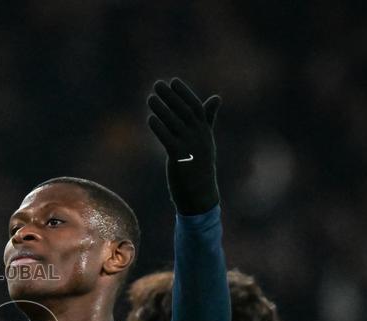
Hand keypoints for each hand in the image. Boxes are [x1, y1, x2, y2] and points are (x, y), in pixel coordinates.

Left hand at [147, 78, 221, 215]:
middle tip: (157, 84)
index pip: (196, 107)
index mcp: (205, 132)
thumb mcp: (206, 140)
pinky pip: (169, 139)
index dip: (184, 93)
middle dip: (171, 96)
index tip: (173, 81)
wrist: (200, 194)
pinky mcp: (180, 158)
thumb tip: (216, 97)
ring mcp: (190, 147)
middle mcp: (199, 137)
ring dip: (162, 109)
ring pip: (175, 123)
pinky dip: (160, 128)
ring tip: (150, 98)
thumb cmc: (200, 165)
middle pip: (184, 111)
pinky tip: (150, 119)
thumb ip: (208, 118)